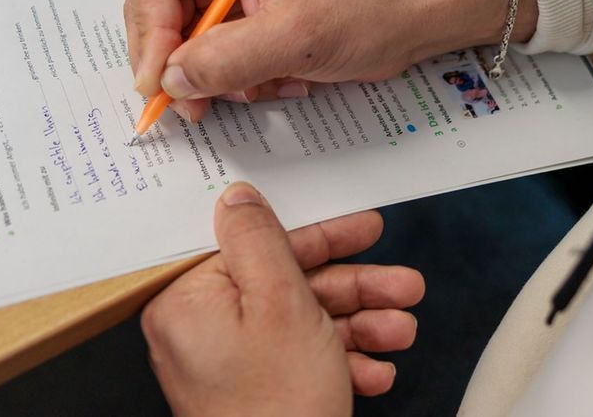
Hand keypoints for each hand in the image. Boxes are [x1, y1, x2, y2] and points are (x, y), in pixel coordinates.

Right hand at [122, 0, 535, 120]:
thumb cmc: (372, 4)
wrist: (421, 13)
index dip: (148, 32)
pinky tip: (286, 79)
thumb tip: (171, 81)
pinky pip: (220, 56)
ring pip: (188, 42)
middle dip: (181, 62)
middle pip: (161, 11)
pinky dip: (244, 79)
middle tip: (197, 107)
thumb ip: (227, 58)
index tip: (160, 82)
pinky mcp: (252, 17)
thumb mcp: (298, 34)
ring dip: (219, 76)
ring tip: (267, 85)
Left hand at [142, 183, 424, 416]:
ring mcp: (232, 366)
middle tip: (403, 284)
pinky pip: (304, 360)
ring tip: (403, 332)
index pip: (256, 245)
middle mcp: (203, 331)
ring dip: (363, 325)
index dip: (317, 235)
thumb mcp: (280, 305)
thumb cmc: (276, 410)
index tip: (361, 227)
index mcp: (189, 303)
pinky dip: (345, 361)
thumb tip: (238, 197)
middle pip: (289, 284)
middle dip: (356, 287)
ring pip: (306, 323)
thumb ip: (262, 241)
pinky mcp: (259, 392)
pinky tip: (378, 371)